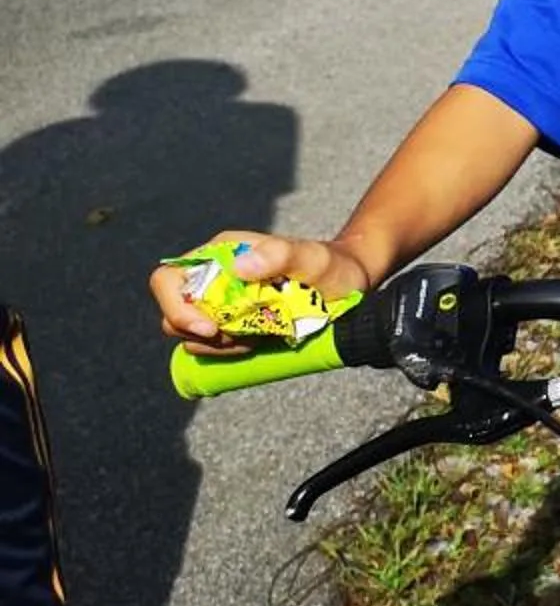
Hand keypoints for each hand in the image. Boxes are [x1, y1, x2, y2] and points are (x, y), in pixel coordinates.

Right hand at [152, 233, 378, 349]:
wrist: (346, 283)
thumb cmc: (329, 264)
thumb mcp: (310, 257)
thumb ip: (279, 255)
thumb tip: (239, 266)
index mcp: (219, 254)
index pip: (167, 280)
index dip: (176, 307)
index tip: (210, 328)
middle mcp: (211, 277)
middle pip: (173, 314)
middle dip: (201, 334)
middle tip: (243, 337)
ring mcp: (218, 302)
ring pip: (191, 335)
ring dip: (218, 345)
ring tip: (257, 337)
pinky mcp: (230, 322)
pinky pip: (212, 345)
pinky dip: (227, 351)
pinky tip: (257, 343)